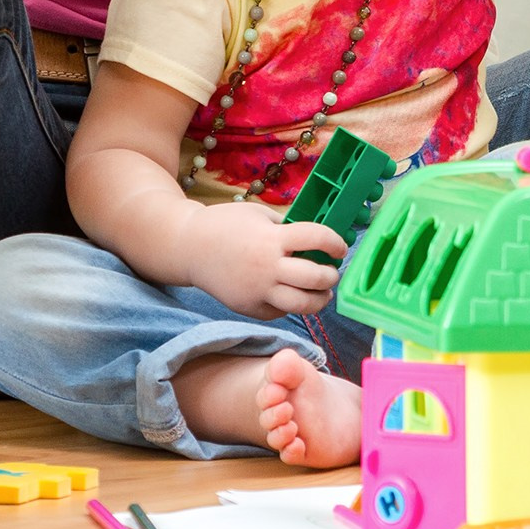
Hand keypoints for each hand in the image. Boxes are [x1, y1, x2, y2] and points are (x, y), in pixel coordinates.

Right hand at [186, 201, 346, 319]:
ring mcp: (258, 292)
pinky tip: (292, 294)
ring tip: (323, 293)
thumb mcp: (259, 215)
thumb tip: (317, 241)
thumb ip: (287, 228)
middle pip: (315, 278)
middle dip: (331, 276)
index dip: (335, 243)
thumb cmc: (226, 225)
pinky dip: (292, 305)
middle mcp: (267, 268)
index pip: (317, 239)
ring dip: (320, 299)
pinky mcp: (249, 308)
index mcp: (271, 238)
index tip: (339, 248)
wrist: (189, 247)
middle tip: (333, 272)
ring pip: (302, 305)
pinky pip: (280, 312)